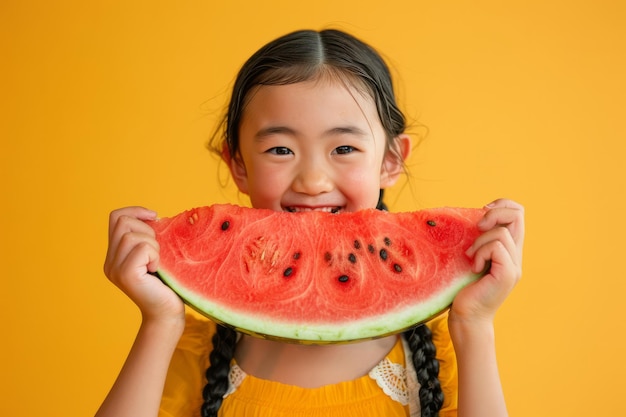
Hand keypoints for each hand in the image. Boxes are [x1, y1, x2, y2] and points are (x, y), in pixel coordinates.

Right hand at [103, 207, 184, 322]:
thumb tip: (153, 216)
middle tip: (156, 250)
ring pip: (132, 235)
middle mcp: (109, 262)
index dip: (136, 211)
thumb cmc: (166, 284)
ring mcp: (114, 269)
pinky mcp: (126, 275)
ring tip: (156, 262)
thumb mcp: (155, 254)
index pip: (115, 217)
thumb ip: (146, 237)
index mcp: (114, 255)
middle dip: (146, 229)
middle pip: (123, 222)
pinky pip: (142, 248)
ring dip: (152, 244)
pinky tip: (156, 269)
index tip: (154, 217)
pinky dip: (155, 254)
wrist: (167, 313)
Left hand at [450, 199, 524, 323]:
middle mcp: (516, 256)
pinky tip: (473, 267)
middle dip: (494, 213)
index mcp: (508, 249)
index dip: (501, 205)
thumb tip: (472, 218)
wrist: (466, 317)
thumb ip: (478, 240)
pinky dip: (480, 253)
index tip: (481, 214)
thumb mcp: (471, 257)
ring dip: (480, 241)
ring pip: (501, 232)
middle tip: (477, 227)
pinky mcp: (507, 274)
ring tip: (471, 257)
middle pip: (518, 214)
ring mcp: (514, 266)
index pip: (518, 213)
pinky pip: (496, 247)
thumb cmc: (463, 288)